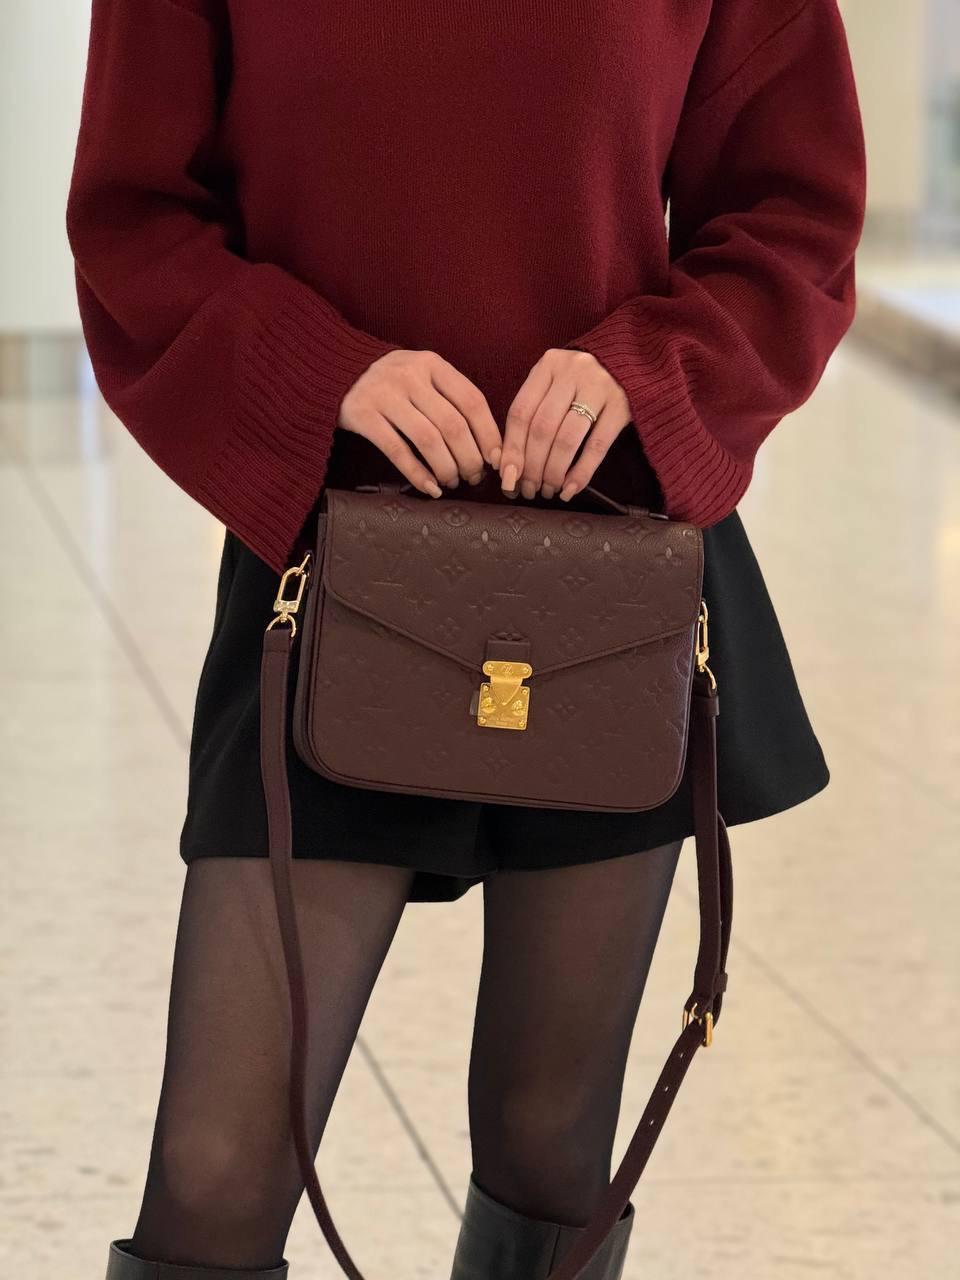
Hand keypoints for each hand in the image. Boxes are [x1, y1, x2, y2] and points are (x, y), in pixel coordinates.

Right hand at [338, 349, 502, 496]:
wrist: (336, 371)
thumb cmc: (392, 381)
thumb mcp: (422, 375)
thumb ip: (450, 398)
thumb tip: (488, 445)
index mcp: (432, 364)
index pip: (472, 401)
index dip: (488, 434)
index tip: (495, 459)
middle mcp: (410, 376)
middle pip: (453, 425)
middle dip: (469, 458)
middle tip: (473, 477)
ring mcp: (384, 395)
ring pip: (428, 439)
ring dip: (446, 468)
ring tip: (451, 482)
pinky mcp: (362, 415)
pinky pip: (397, 450)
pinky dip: (417, 473)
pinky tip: (430, 488)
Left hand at [497, 349, 629, 499]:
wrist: (632, 363)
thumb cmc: (583, 381)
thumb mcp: (555, 383)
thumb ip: (534, 412)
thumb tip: (510, 463)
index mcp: (548, 365)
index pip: (521, 412)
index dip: (512, 449)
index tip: (507, 476)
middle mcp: (572, 372)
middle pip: (542, 428)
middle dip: (532, 466)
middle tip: (529, 490)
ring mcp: (598, 387)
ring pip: (566, 439)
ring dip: (554, 472)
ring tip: (549, 490)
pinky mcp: (621, 405)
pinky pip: (597, 446)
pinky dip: (581, 472)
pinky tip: (571, 489)